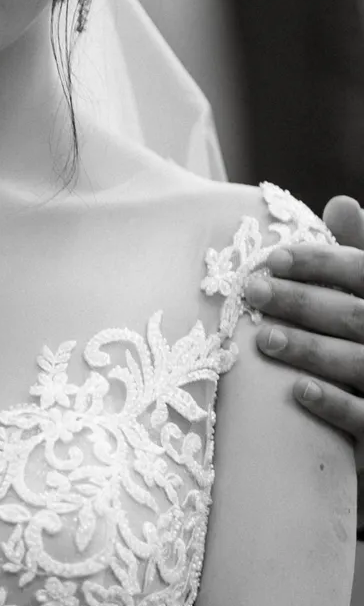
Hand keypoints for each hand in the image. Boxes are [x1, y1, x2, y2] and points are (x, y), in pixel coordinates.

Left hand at [247, 195, 363, 458]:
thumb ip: (361, 258)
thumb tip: (341, 201)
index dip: (322, 263)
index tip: (271, 257)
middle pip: (358, 315)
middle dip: (303, 301)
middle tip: (252, 291)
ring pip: (359, 363)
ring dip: (310, 349)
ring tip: (263, 339)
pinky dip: (335, 404)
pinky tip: (299, 391)